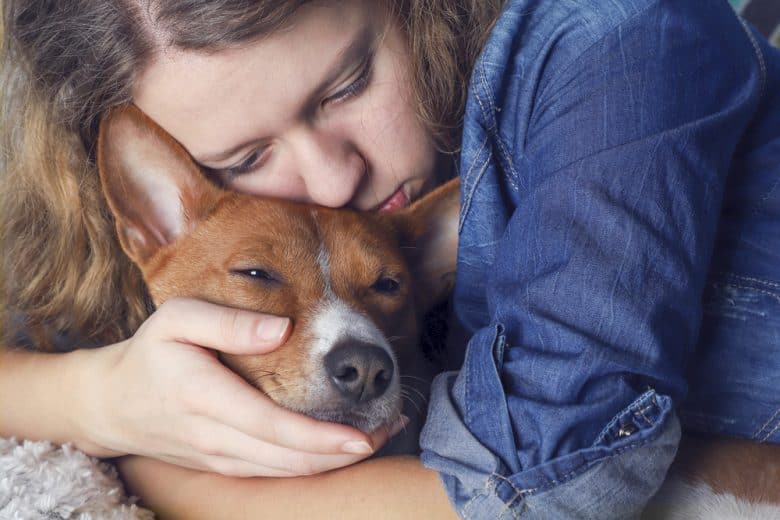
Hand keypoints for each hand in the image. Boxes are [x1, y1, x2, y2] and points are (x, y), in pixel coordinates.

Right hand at [77, 297, 404, 476]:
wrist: (113, 405)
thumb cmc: (151, 354)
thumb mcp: (176, 320)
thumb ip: (227, 323)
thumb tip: (283, 329)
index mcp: (204, 397)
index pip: (271, 426)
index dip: (319, 438)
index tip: (361, 436)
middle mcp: (214, 437)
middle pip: (288, 459)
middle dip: (342, 453)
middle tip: (389, 431)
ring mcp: (219, 457)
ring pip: (285, 472)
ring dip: (333, 462)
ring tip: (379, 437)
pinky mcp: (224, 465)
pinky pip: (274, 473)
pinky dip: (311, 465)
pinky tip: (339, 448)